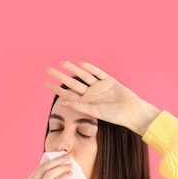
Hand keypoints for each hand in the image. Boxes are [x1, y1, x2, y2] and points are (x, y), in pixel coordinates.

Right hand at [21, 153, 72, 178]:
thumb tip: (55, 175)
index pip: (38, 169)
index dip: (51, 161)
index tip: (61, 157)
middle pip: (44, 168)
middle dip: (57, 160)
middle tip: (67, 156)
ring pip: (49, 174)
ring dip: (61, 167)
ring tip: (70, 165)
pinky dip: (63, 177)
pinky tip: (70, 175)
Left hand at [45, 61, 160, 135]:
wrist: (131, 112)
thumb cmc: (114, 115)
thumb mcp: (94, 111)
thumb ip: (79, 106)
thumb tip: (63, 102)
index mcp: (85, 102)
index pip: (68, 94)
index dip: (57, 89)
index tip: (46, 84)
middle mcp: (91, 94)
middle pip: (72, 83)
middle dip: (60, 76)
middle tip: (48, 70)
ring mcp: (99, 87)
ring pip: (83, 76)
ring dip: (73, 69)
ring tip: (63, 63)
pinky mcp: (109, 81)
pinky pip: (98, 73)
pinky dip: (90, 68)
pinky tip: (82, 64)